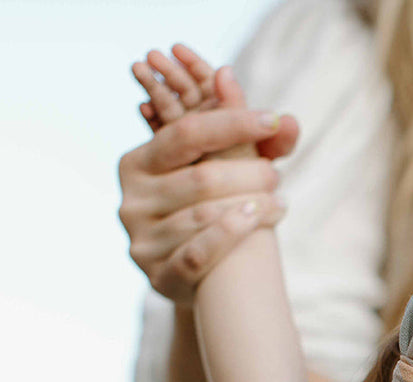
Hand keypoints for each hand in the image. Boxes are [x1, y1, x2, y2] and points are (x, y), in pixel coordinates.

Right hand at [118, 44, 299, 303]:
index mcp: (138, 162)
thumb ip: (233, 127)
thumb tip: (228, 74)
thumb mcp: (223, 165)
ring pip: (204, 216)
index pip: (187, 133)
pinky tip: (260, 220)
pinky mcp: (158, 276)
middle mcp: (131, 200)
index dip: (232, 123)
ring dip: (252, 206)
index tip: (273, 119)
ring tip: (280, 201)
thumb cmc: (216, 206)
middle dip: (248, 173)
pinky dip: (234, 234)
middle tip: (277, 175)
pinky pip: (198, 253)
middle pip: (201, 178)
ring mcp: (141, 241)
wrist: (207, 275)